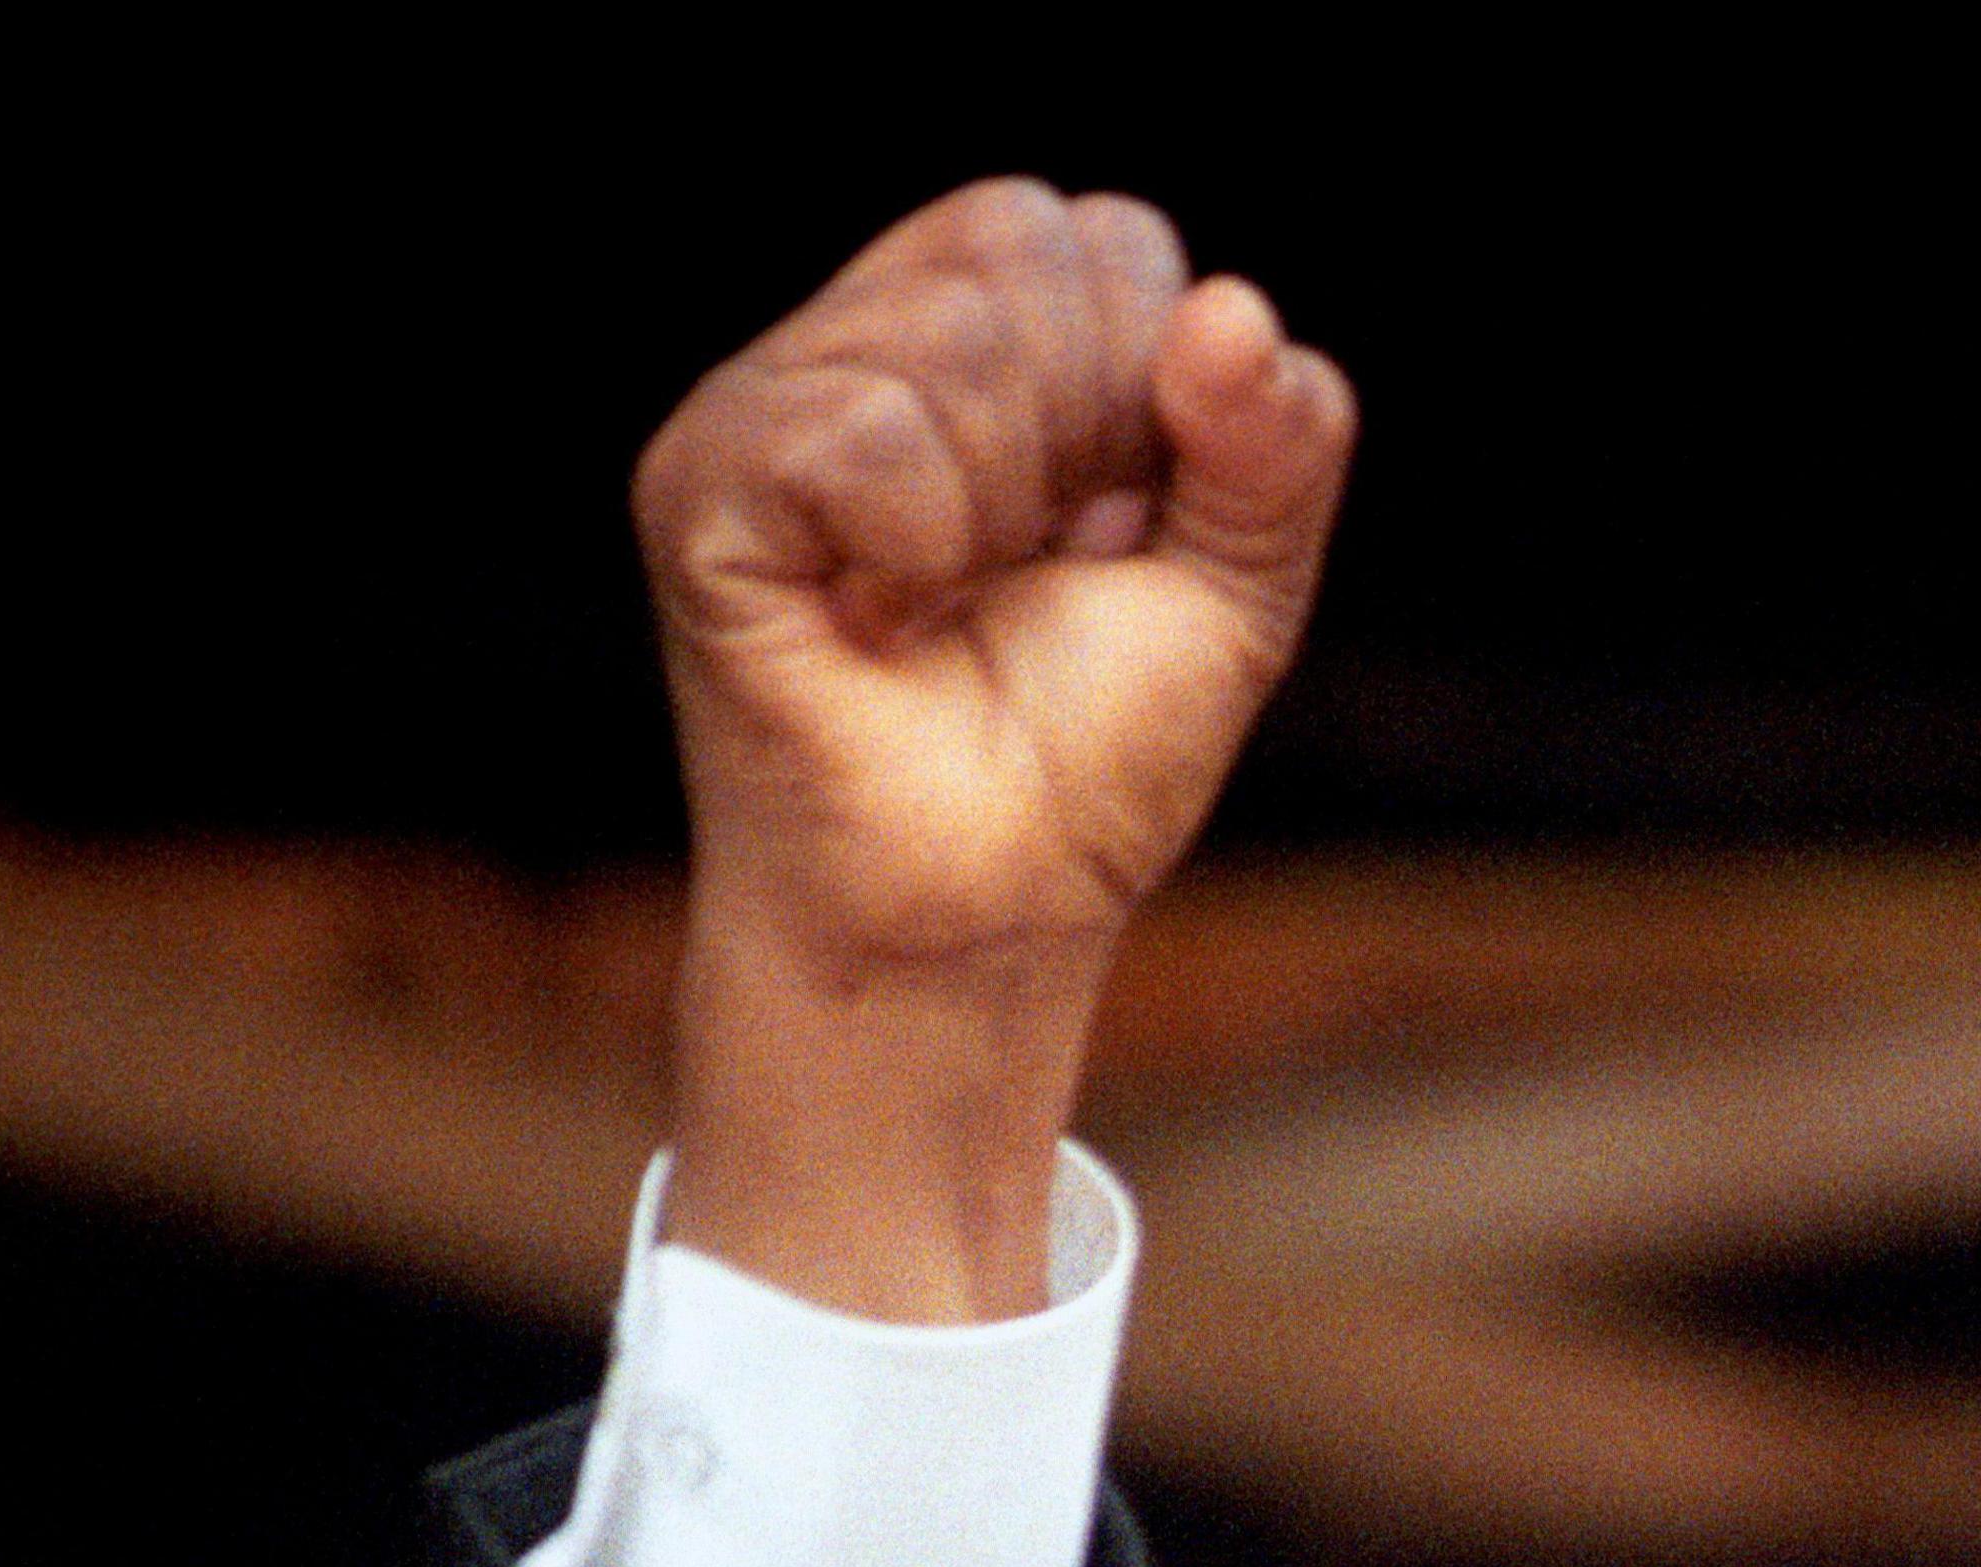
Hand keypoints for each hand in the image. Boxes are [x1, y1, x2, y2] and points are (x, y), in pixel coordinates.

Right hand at [634, 182, 1354, 1317]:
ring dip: (1006, 508)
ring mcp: (771, 399)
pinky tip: (879, 617)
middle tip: (1026, 573)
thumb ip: (1279, 450)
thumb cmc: (1086, 762)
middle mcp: (869, 335)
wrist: (986, 913)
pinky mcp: (702, 480)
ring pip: (954, 339)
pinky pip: (864, 434)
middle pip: (1027, 243)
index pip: (1111, 239)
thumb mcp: (1237, 597)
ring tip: (949, 602)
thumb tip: (1234, 310)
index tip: (1114, 531)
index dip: (1158, 392)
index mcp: (990, 333)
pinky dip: (918, 543)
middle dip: (1087, 436)